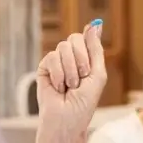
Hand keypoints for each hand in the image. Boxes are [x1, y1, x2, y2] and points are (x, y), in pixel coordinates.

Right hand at [36, 21, 105, 135]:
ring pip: (64, 47)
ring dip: (71, 71)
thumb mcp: (97, 74)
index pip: (87, 38)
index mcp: (86, 59)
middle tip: (82, 78)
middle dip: (82, 60)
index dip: (89, 46)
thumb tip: (95, 24)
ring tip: (70, 86)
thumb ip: (96, 49)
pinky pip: (52, 57)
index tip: (90, 61)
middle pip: (75, 38)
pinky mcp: (44, 67)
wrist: (67, 118)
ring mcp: (57, 62)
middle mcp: (72, 58)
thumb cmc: (85, 102)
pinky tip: (59, 87)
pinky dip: (59, 74)